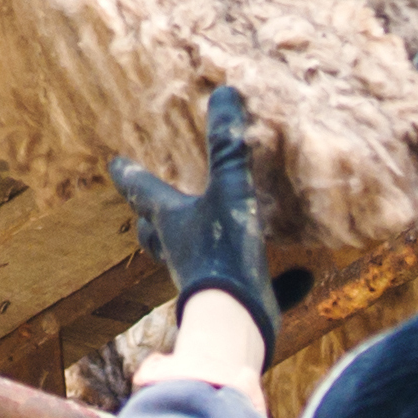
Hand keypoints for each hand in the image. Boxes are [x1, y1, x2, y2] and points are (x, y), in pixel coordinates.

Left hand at [112, 82, 279, 352]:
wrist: (234, 325)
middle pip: (156, 231)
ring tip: (208, 234)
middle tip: (146, 206)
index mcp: (172, 221)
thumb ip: (228, 145)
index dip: (130, 174)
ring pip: (190, 260)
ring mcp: (203, 280)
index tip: (114, 163)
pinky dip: (279, 282)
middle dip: (150, 217)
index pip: (143, 191)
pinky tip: (304, 274)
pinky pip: (257, 289)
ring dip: (195, 246)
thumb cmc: (224, 254)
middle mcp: (181, 251)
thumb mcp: (230, 191)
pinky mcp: (234, 305)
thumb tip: (225, 93)